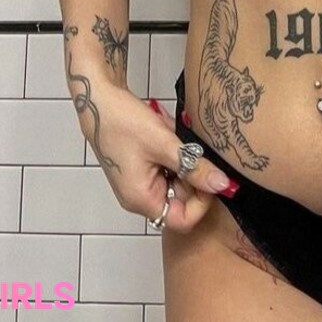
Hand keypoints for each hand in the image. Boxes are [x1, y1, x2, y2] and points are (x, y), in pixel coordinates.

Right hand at [73, 78, 235, 232]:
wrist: (98, 101)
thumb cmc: (123, 123)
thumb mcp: (165, 144)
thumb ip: (195, 167)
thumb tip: (222, 185)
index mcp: (141, 200)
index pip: (182, 220)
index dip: (202, 201)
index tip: (211, 176)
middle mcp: (138, 197)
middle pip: (180, 200)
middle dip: (192, 174)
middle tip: (194, 149)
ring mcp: (138, 183)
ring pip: (175, 181)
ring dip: (183, 159)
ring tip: (176, 136)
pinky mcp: (140, 168)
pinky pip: (166, 168)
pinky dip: (173, 153)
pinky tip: (168, 133)